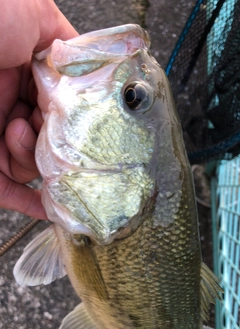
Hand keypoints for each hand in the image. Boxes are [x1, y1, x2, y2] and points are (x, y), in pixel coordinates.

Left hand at [0, 0, 77, 218]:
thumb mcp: (32, 12)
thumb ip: (64, 41)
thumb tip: (90, 66)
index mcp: (19, 74)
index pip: (58, 105)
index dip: (71, 112)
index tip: (77, 113)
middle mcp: (5, 107)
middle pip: (49, 138)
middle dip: (56, 137)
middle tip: (50, 126)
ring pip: (32, 165)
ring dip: (33, 156)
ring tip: (16, 132)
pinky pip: (9, 192)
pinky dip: (32, 203)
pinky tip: (51, 207)